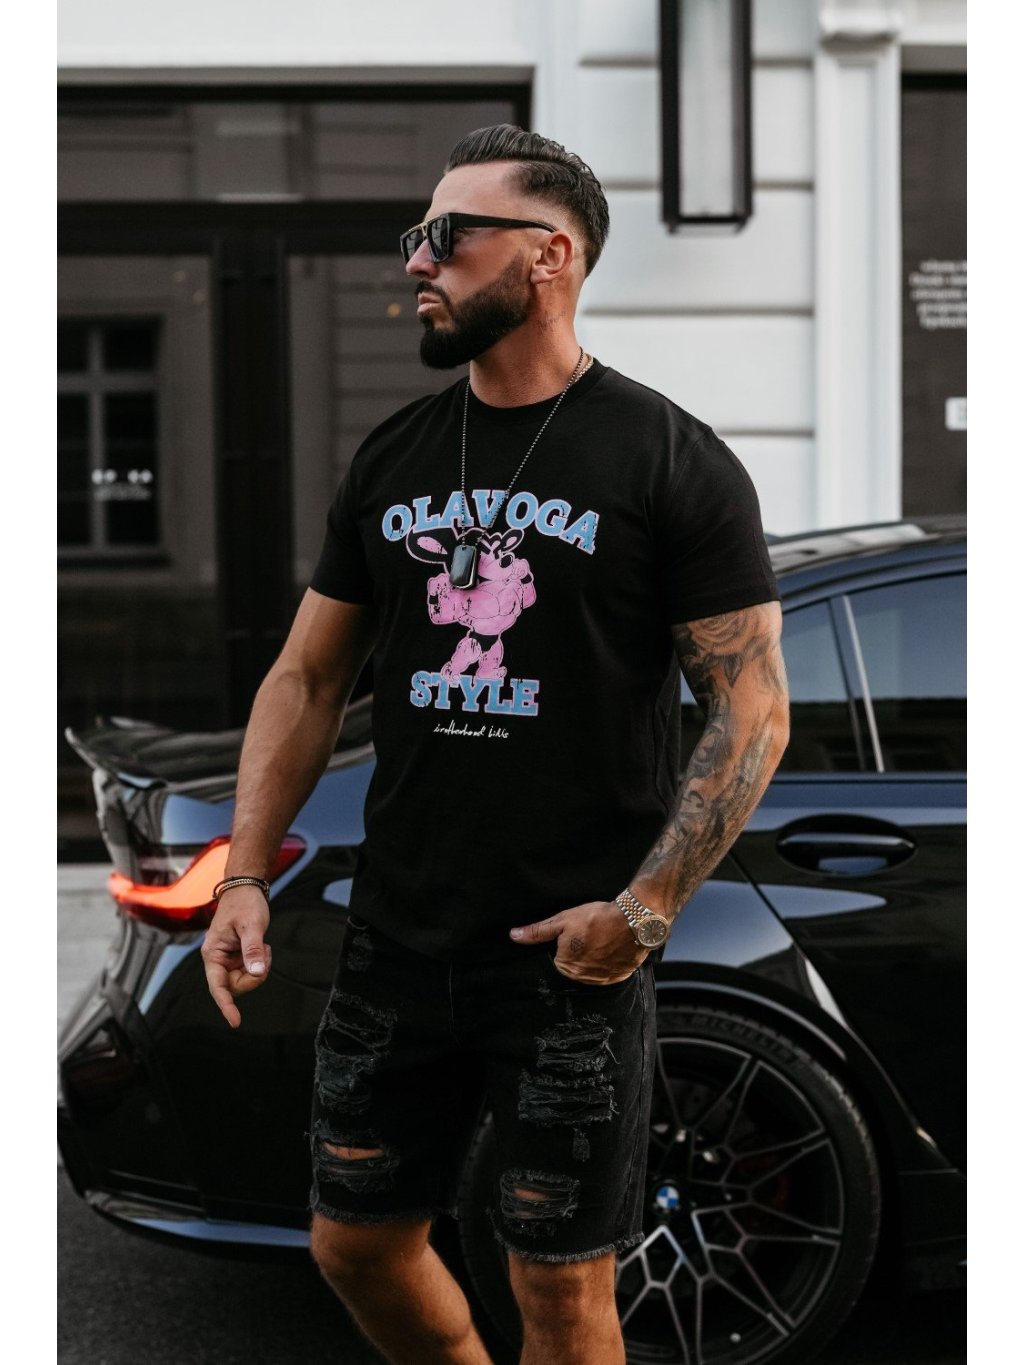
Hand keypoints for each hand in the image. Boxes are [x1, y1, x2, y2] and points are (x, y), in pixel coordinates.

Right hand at [200, 886, 271, 1028]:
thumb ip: (253, 949)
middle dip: (253, 976)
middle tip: (264, 955)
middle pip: (235, 986)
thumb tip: (256, 972)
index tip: (235, 1021)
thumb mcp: (251, 925)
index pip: (218, 986)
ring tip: (264, 947)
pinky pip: (250, 971)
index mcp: (213, 953)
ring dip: (258, 968)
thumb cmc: (244, 903)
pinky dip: (260, 963)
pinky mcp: (238, 957)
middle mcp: (218, 959)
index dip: (226, 1005)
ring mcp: (228, 959)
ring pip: (244, 980)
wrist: (246, 888)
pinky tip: (263, 948)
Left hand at [509, 900, 647, 984]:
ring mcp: (603, 979)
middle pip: (574, 967)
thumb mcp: (562, 920)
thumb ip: (538, 931)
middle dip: (578, 953)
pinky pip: (609, 973)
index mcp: (566, 966)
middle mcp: (583, 978)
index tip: (573, 935)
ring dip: (593, 959)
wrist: (633, 921)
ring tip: (601, 940)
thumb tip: (514, 936)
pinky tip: (611, 948)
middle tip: (589, 935)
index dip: (564, 946)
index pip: (557, 960)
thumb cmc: (596, 918)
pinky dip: (608, 962)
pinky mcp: (619, 977)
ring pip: (591, 971)